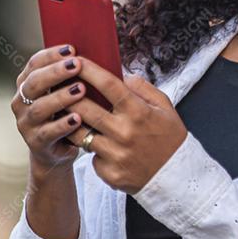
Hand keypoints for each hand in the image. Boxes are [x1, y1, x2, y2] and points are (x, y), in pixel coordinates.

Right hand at [11, 44, 92, 173]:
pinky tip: (78, 118)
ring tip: (81, 90)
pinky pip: (48, 133)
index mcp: (27, 83)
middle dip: (56, 72)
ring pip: (40, 108)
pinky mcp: (35, 143)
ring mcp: (26, 123)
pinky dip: (63, 125)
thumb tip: (95, 51)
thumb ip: (73, 75)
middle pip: (34, 83)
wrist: (60, 148)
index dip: (51, 55)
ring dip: (61, 97)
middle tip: (77, 65)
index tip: (71, 49)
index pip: (34, 63)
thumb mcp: (66, 91)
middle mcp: (21, 101)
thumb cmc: (67, 111)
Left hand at [64, 57, 187, 194]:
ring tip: (67, 114)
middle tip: (60, 86)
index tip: (76, 61)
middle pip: (85, 108)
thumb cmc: (170, 139)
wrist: (177, 178)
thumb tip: (122, 76)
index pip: (108, 85)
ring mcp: (115, 155)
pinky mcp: (109, 173)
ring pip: (80, 134)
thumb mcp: (165, 108)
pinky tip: (96, 144)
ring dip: (71, 122)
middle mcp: (125, 133)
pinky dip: (92, 149)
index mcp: (139, 112)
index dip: (89, 70)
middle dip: (69, 95)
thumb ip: (144, 89)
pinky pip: (91, 156)